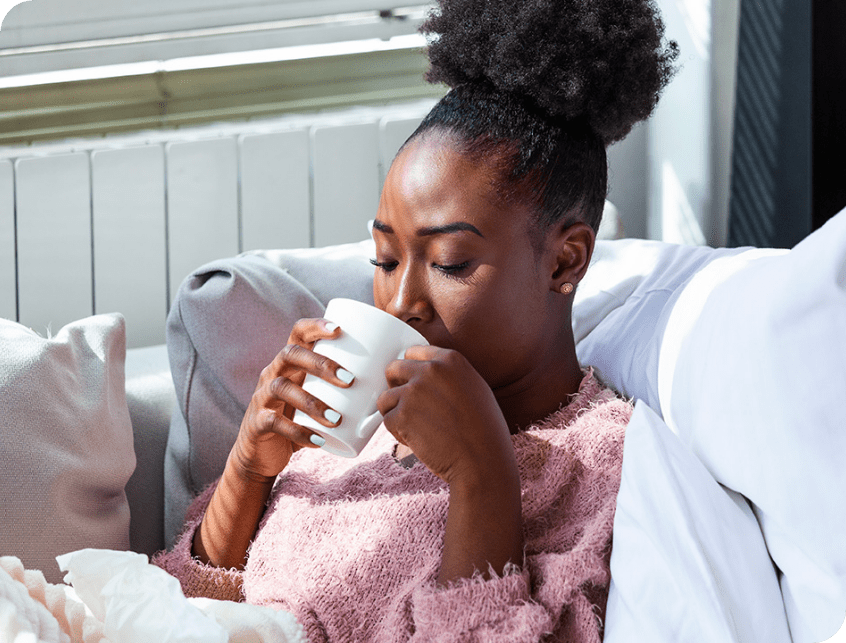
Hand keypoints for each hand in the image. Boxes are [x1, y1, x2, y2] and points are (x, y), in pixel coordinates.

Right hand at [230, 318, 354, 480]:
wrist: (263, 453)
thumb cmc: (301, 418)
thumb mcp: (318, 398)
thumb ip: (344, 391)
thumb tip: (390, 387)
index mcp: (290, 362)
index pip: (298, 332)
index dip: (316, 326)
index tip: (340, 329)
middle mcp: (273, 372)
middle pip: (291, 354)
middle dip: (321, 364)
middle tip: (349, 381)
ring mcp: (262, 396)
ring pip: (282, 388)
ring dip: (312, 402)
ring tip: (337, 420)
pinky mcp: (257, 422)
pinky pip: (274, 422)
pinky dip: (298, 432)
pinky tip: (319, 440)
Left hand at [377, 345, 514, 485]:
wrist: (483, 460)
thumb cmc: (485, 430)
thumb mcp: (475, 388)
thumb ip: (450, 375)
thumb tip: (426, 374)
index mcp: (450, 359)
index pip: (413, 352)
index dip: (411, 370)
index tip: (413, 383)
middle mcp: (430, 370)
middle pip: (393, 368)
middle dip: (396, 386)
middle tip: (408, 406)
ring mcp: (413, 392)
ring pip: (385, 397)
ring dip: (395, 412)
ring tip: (416, 428)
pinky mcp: (402, 416)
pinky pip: (386, 420)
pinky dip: (397, 433)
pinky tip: (418, 441)